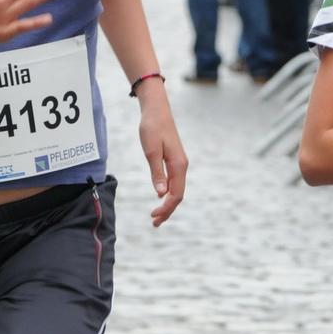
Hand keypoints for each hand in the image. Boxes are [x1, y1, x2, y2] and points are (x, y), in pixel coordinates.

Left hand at [133, 82, 188, 224]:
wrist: (156, 110)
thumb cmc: (152, 128)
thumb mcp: (151, 151)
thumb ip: (157, 173)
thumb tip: (161, 194)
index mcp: (178, 165)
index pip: (176, 194)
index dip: (166, 208)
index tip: (153, 216)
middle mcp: (182, 166)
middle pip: (178, 195)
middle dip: (168, 210)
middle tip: (154, 223)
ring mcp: (179, 163)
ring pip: (177, 189)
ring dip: (168, 203)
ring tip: (156, 216)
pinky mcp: (174, 160)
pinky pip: (174, 181)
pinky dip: (168, 193)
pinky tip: (160, 198)